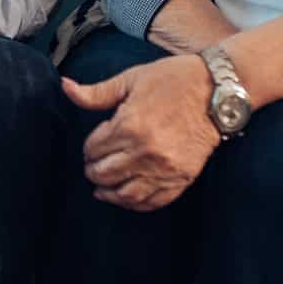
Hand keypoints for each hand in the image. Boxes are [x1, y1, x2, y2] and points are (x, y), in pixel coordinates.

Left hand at [62, 54, 220, 211]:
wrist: (217, 91)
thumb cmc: (172, 80)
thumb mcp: (130, 79)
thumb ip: (96, 92)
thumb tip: (65, 87)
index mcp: (129, 126)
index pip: (94, 149)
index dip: (88, 149)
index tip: (91, 146)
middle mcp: (145, 152)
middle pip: (105, 174)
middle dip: (93, 172)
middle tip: (92, 168)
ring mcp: (165, 168)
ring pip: (126, 194)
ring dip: (109, 193)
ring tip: (102, 189)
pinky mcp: (182, 178)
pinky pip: (154, 201)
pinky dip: (137, 204)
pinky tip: (127, 198)